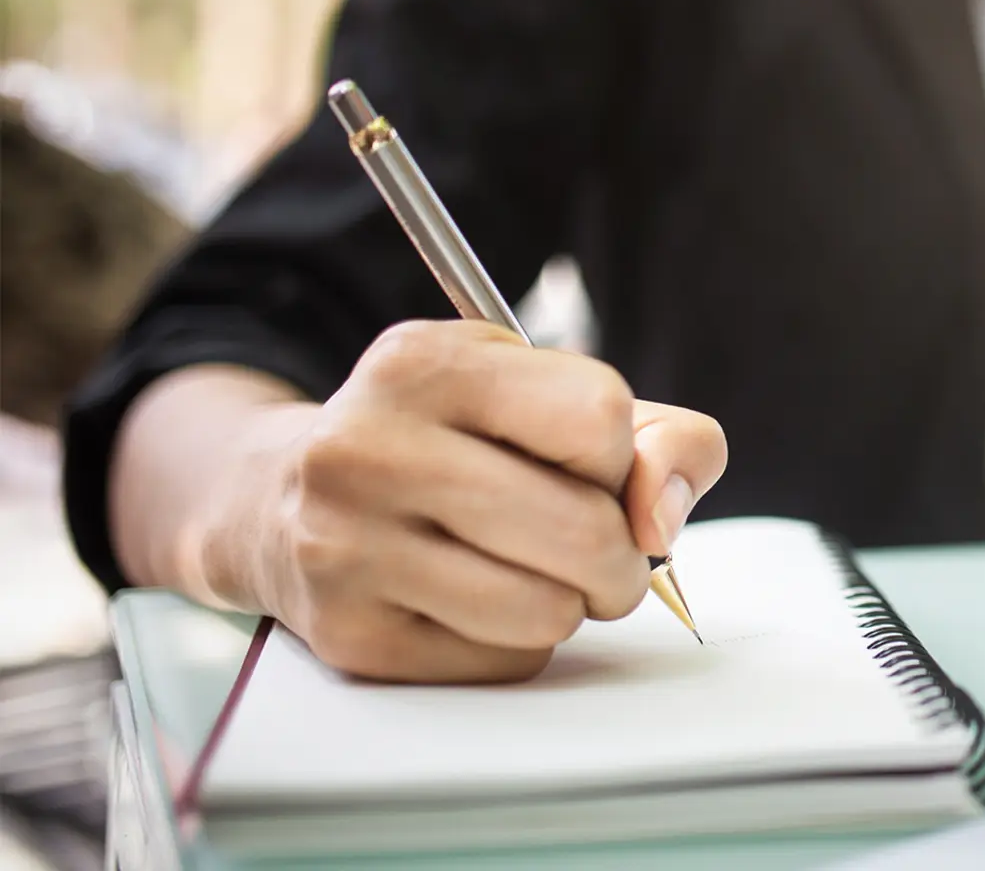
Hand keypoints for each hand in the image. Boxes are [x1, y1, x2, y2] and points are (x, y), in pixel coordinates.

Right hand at [246, 320, 726, 682]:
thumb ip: (657, 436)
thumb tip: (663, 518)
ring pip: (549, 610)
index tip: (589, 464)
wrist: (279, 500)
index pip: (598, 418)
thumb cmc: (451, 442)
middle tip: (601, 552)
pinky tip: (477, 602)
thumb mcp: (542, 394)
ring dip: (571, 604)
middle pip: (584, 528)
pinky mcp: (349, 636)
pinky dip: (519, 643)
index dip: (619, 455)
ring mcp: (346, 546)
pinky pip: (505, 663)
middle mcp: (369, 447)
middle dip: (621, 555)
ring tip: (536, 572)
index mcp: (426, 364)